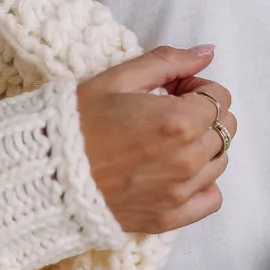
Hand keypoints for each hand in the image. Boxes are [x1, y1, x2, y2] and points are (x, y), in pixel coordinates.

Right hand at [75, 45, 236, 233]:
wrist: (45, 174)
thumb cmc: (75, 123)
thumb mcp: (116, 79)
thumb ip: (167, 62)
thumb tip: (206, 52)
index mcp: (177, 120)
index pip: (219, 97)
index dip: (197, 88)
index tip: (172, 91)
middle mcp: (186, 159)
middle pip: (225, 129)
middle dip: (202, 115)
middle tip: (166, 114)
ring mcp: (179, 192)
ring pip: (219, 162)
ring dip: (201, 147)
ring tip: (164, 144)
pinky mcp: (168, 217)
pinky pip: (211, 199)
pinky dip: (202, 185)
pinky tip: (175, 173)